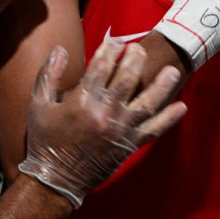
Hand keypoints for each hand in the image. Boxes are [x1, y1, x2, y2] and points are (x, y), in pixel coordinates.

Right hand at [18, 40, 186, 206]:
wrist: (54, 179)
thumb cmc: (44, 139)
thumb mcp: (37, 104)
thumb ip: (49, 74)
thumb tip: (61, 49)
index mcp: (82, 99)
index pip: (102, 65)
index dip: (111, 48)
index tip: (116, 40)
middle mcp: (104, 112)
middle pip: (127, 78)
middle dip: (136, 59)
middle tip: (140, 48)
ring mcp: (119, 129)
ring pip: (147, 101)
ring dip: (162, 84)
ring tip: (172, 70)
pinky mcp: (128, 144)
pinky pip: (153, 130)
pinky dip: (169, 119)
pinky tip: (182, 106)